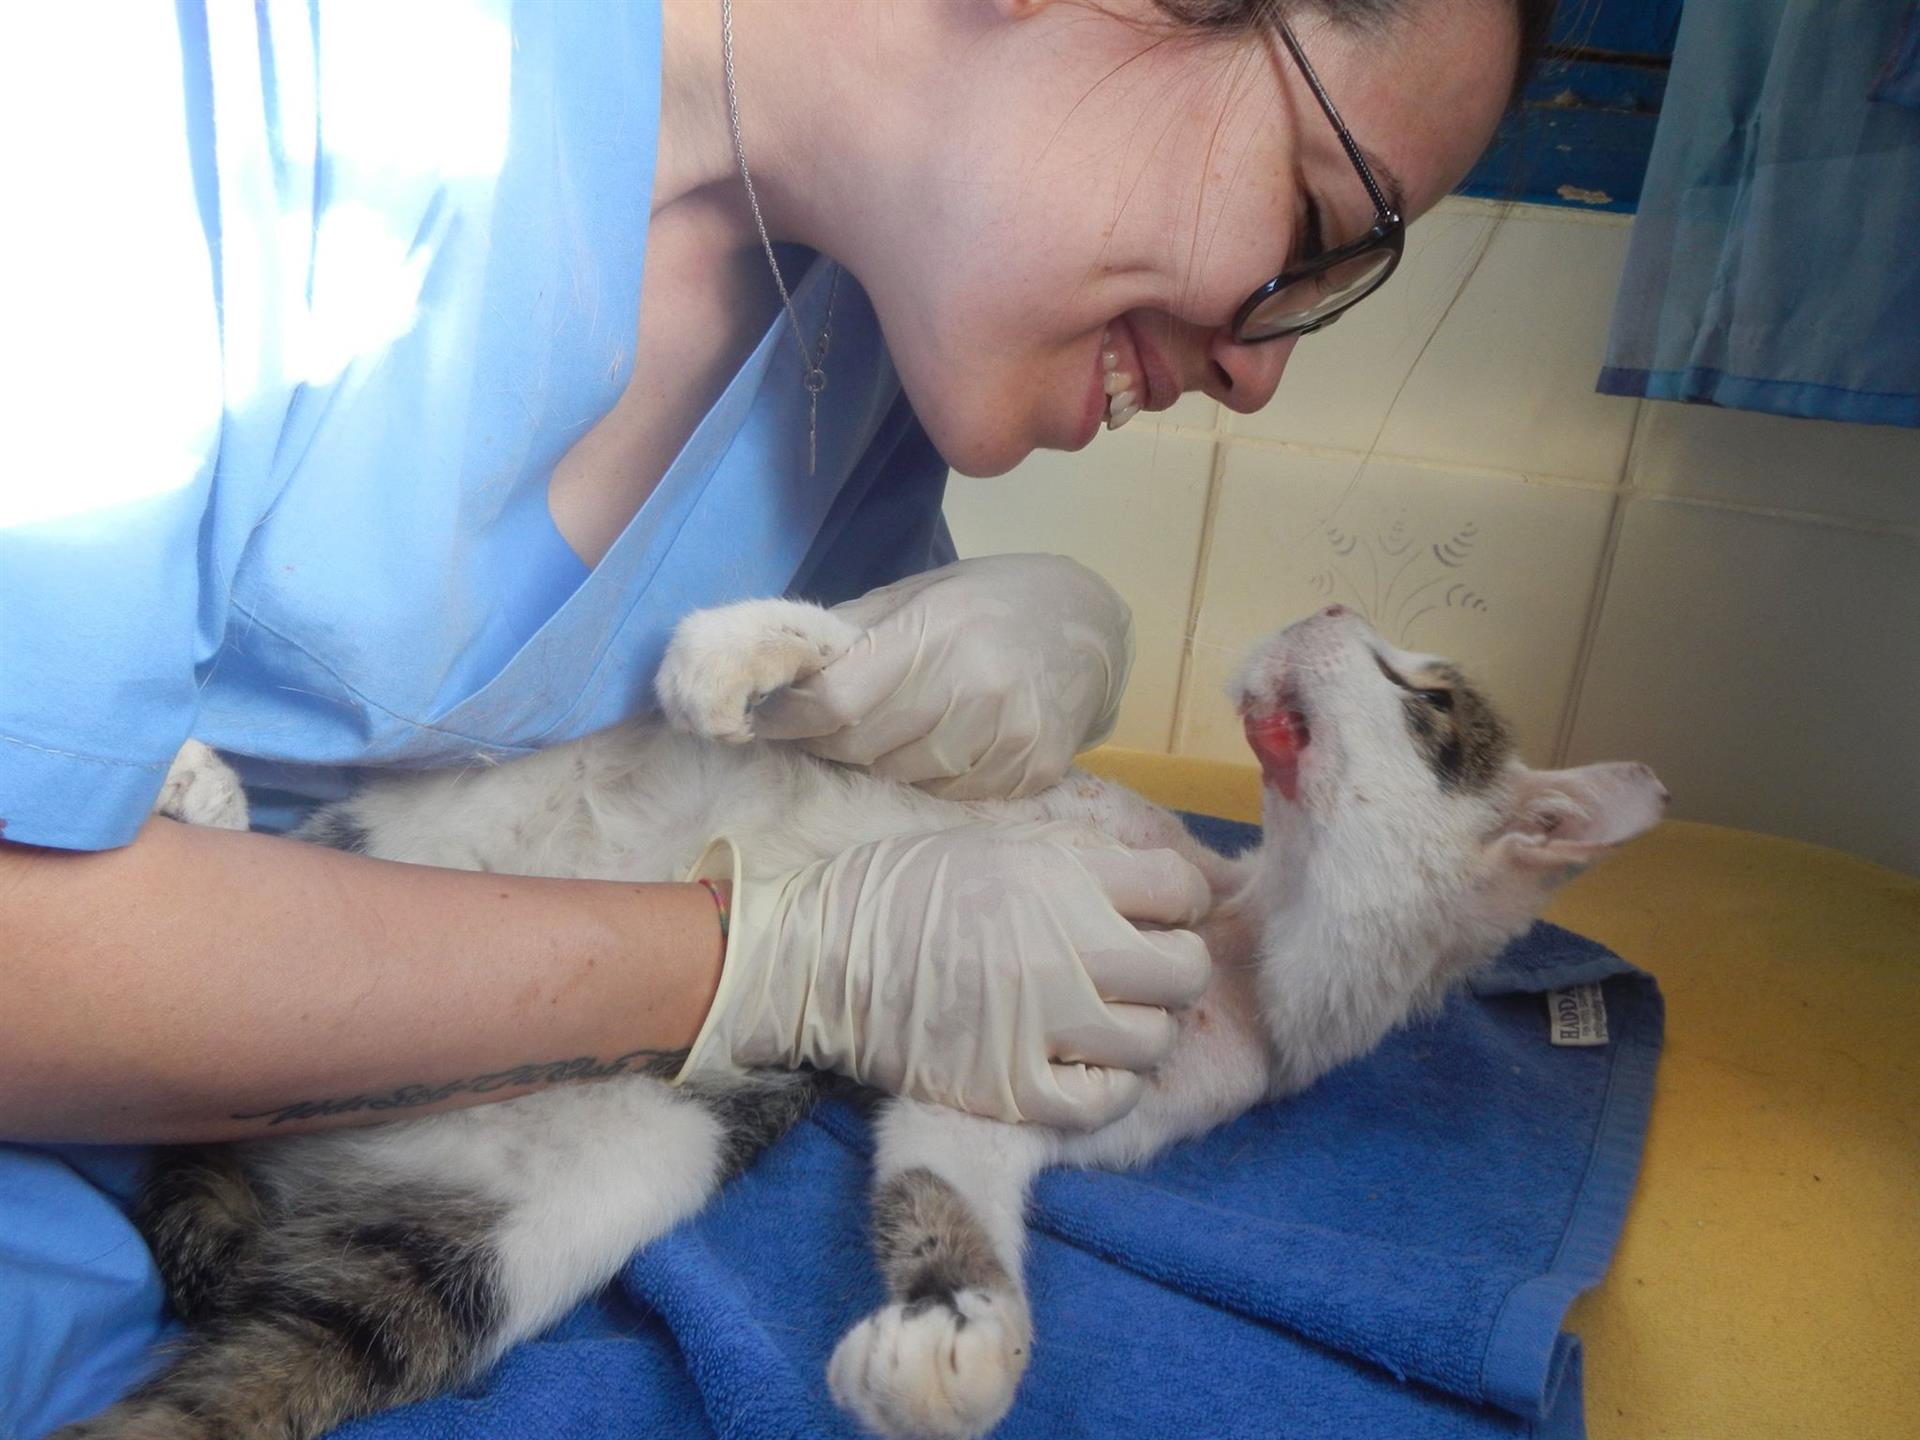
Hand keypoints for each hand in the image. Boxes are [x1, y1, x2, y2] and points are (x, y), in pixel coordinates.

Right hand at [676, 824, 1210, 1129]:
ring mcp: (1040, 1024)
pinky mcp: (1010, 1087)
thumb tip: (1164, 877)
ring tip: (1113, 1019)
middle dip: (1176, 967)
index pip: (1178, 890)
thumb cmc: (901, 891)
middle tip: (1146, 971)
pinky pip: (1105, 1101)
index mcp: (1059, 878)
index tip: (1162, 913)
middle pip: (1183, 970)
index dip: (1180, 902)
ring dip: (1145, 1029)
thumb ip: (1081, 860)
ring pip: (1154, 1039)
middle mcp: (1063, 949)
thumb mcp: (996, 844)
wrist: (814, 957)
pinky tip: (1089, 1066)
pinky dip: (1111, 1086)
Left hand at [754, 555, 1133, 799]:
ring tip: (895, 728)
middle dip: (831, 741)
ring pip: (903, 778)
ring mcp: (1009, 735)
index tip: (766, 718)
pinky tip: (944, 743)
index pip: (837, 702)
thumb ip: (853, 631)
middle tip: (826, 726)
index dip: (790, 718)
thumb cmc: (991, 601)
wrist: (1090, 625)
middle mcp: (975, 686)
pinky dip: (932, 776)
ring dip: (882, 761)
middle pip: (863, 748)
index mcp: (937, 631)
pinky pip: (951, 793)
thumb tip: (780, 668)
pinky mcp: (1033, 770)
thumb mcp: (920, 593)